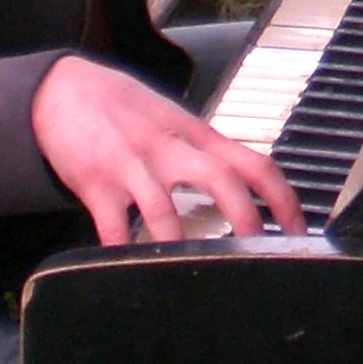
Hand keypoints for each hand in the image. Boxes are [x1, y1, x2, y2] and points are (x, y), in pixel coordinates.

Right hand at [31, 53, 303, 244]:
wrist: (63, 89)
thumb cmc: (124, 108)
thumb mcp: (173, 120)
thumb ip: (203, 151)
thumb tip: (242, 186)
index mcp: (195, 135)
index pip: (253, 161)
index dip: (282, 196)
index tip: (299, 229)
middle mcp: (169, 147)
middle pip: (220, 180)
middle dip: (246, 219)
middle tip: (259, 254)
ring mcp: (132, 164)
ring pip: (162, 208)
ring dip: (180, 243)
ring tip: (195, 274)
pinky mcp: (95, 181)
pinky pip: (110, 224)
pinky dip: (119, 250)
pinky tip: (128, 270)